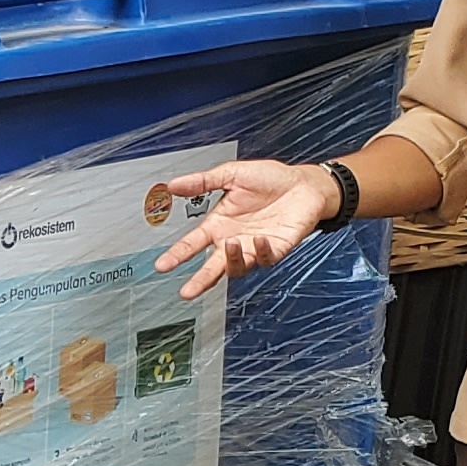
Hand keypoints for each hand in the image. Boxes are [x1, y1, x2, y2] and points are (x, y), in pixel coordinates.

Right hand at [155, 162, 329, 299]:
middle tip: (186, 291)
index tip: (163, 265)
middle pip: (211, 267)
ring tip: (229, 244)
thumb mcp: (231, 174)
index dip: (177, 255)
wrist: (304, 183)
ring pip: (236, 267)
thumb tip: (173, 185)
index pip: (193, 244)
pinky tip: (259, 238)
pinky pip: (264, 258)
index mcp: (219, 224)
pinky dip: (260, 251)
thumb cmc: (270, 179)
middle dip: (199, 280)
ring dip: (231, 260)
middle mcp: (233, 239)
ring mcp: (253, 247)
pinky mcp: (275, 250)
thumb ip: (202, 181)